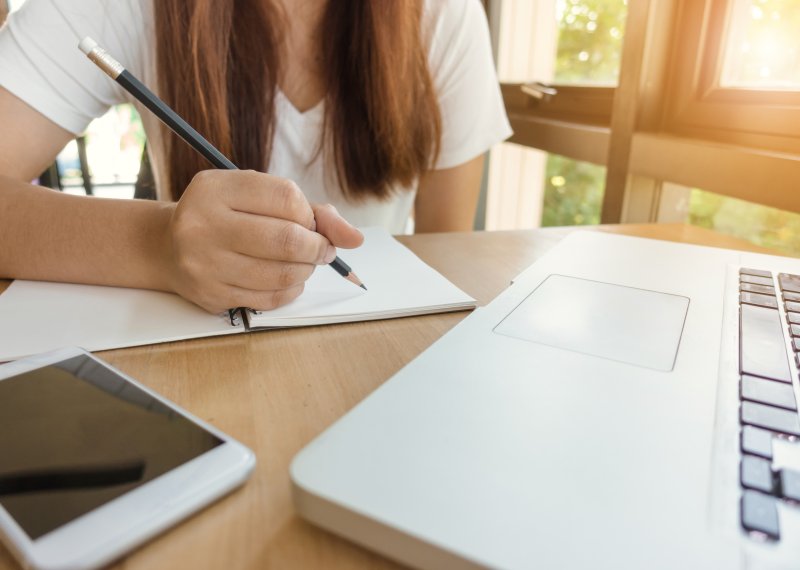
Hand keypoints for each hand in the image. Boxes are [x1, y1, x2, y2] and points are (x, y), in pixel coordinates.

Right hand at [163, 170, 362, 312]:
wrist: (168, 247)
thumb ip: (309, 210)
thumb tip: (354, 238)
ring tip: (303, 263)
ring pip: (282, 274)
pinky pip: (270, 298)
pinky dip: (290, 289)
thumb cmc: (224, 216)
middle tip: (321, 249)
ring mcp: (204, 263)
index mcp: (216, 188)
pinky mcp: (210, 295)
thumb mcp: (255, 196)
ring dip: (306, 270)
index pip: (287, 198)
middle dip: (318, 247)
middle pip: (288, 240)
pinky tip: (286, 279)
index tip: (311, 223)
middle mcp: (203, 224)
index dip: (310, 214)